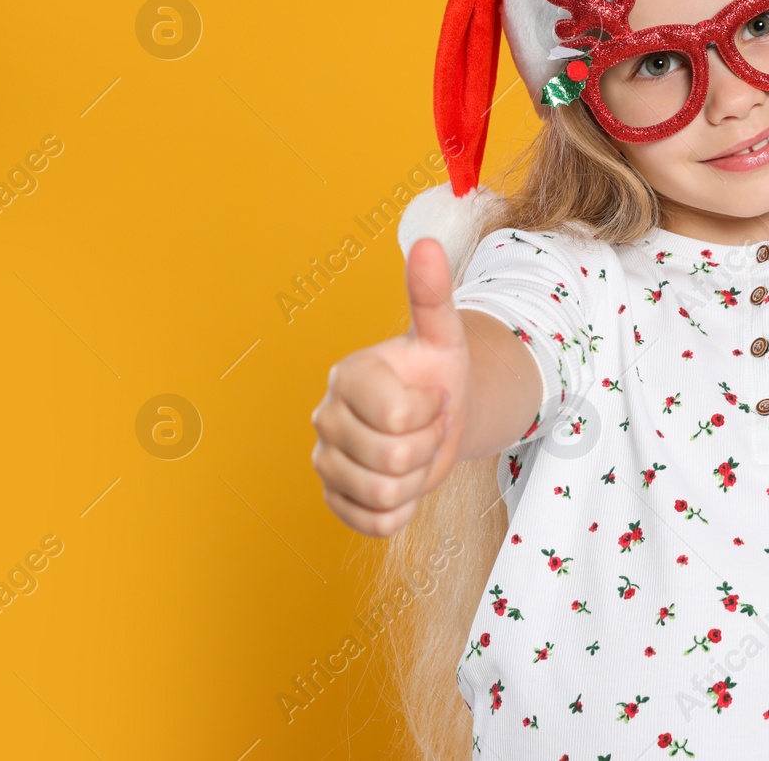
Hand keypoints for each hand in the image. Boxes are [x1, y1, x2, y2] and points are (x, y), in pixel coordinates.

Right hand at [311, 237, 473, 535]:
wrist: (439, 414)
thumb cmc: (438, 372)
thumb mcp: (443, 335)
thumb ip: (432, 293)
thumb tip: (425, 244)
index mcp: (349, 375)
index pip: (398, 417)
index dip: (431, 413)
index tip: (432, 396)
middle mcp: (326, 416)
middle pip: (393, 460)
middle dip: (429, 446)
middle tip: (429, 425)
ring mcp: (325, 460)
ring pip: (385, 496)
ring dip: (418, 478)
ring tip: (417, 450)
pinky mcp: (333, 498)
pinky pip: (375, 524)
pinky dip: (402, 510)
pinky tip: (403, 479)